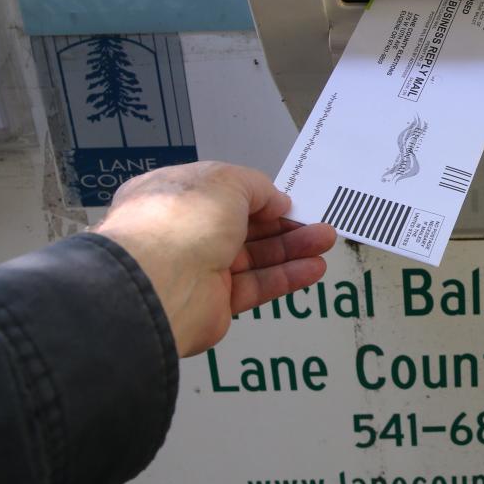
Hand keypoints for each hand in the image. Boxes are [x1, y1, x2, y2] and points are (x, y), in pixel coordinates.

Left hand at [91, 161, 335, 356]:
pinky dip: (285, 277)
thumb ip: (257, 187)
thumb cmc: (181, 221)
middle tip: (318, 223)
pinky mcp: (214, 303)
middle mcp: (184, 232)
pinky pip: (256, 286)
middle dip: (283, 223)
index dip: (258, 196)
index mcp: (174, 195)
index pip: (222, 193)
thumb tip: (276, 202)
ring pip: (254, 257)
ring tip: (325, 242)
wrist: (157, 284)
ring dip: (291, 249)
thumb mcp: (226, 180)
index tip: (289, 200)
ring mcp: (198, 269)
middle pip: (243, 227)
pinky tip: (313, 269)